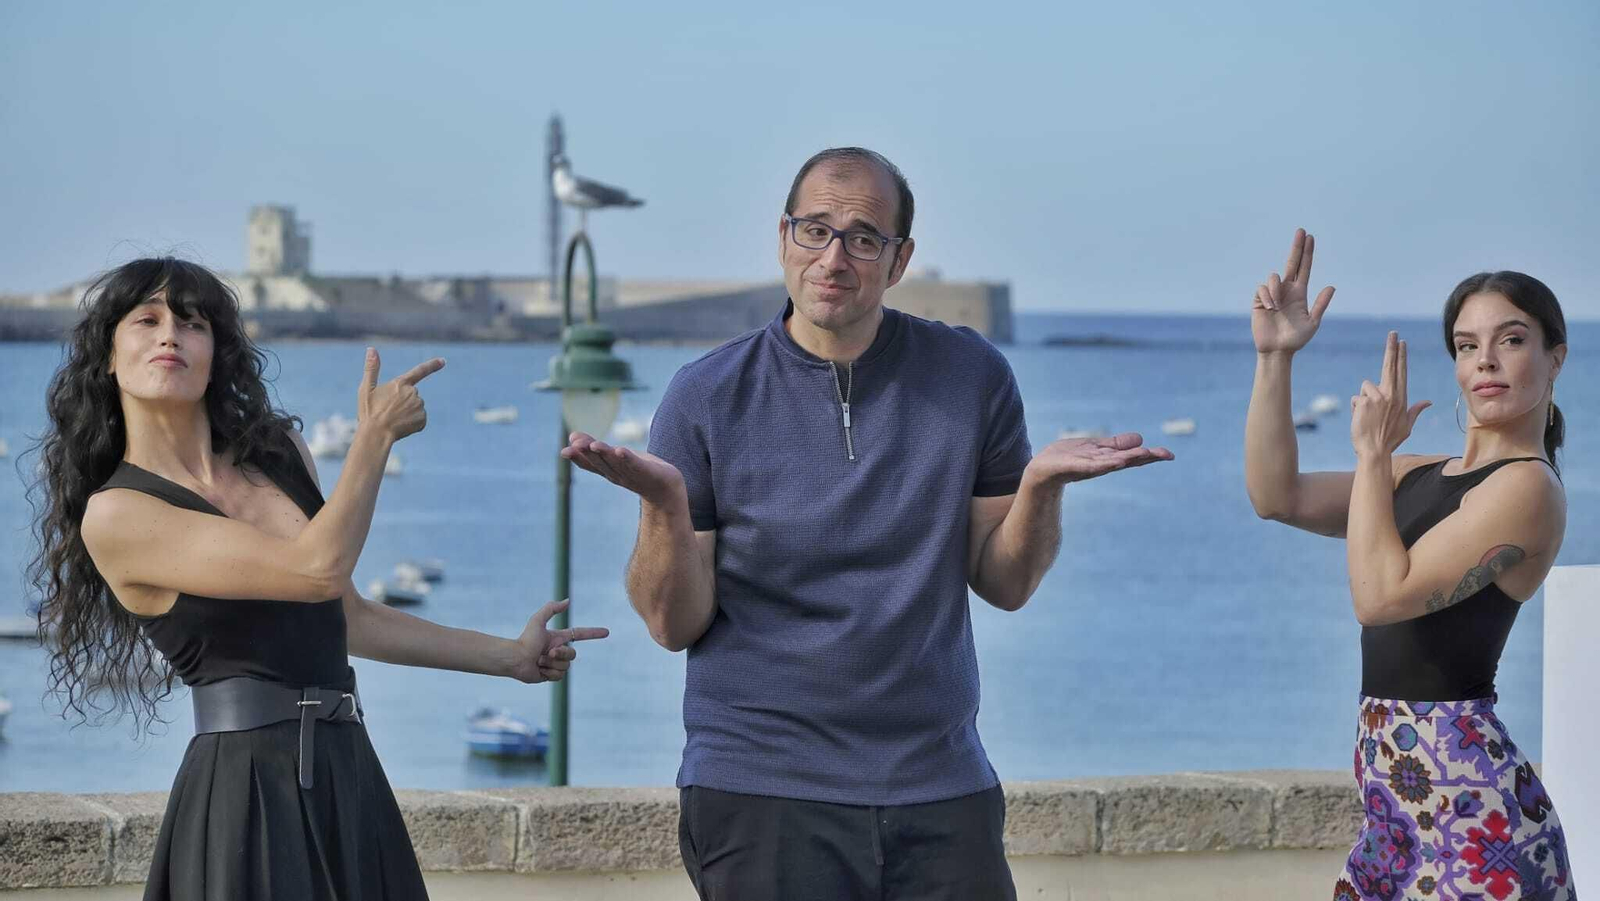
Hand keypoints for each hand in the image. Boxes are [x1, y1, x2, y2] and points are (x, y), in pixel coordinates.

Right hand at [357, 348, 444, 440]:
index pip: (419, 371)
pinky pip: (419, 419)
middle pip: (412, 395)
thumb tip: (371, 349)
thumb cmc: (369, 412)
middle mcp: (413, 393)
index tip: (444, 361)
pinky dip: (412, 422)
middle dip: (403, 401)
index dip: (432, 365)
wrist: (376, 434)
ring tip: (393, 419)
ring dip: (407, 412)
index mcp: (400, 383)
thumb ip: (371, 368)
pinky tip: (401, 426)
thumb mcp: (366, 388)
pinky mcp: (423, 419)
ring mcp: (419, 406)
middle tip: (387, 411)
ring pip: (416, 407)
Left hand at [509, 599, 609, 683]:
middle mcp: (559, 650)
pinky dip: (549, 672)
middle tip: (549, 652)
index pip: (579, 634)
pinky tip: (539, 669)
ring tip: (538, 660)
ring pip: (566, 666)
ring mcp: (555, 663)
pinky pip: (559, 676)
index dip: (593, 633)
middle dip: (562, 653)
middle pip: (573, 654)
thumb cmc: (525, 640)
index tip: (606, 632)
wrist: (515, 659)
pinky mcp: (551, 675)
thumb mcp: (538, 620)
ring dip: (552, 663)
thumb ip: (551, 608)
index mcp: (558, 638)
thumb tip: (568, 601)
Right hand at [560, 432, 686, 506]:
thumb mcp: (614, 458)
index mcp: (608, 471)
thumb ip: (594, 448)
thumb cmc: (638, 471)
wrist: (666, 489)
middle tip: (575, 444)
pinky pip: (637, 465)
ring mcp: (633, 475)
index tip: (564, 451)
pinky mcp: (649, 473)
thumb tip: (571, 435)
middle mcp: (617, 474)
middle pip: (600, 462)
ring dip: (605, 454)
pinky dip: (628, 459)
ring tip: (594, 444)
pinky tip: (621, 451)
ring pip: (616, 463)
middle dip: (587, 453)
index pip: (590, 464)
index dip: (577, 458)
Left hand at [1023, 432, 1173, 486]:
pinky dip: (1102, 463)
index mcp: (1107, 459)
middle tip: (1165, 455)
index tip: (1169, 455)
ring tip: (1145, 454)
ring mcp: (1086, 467)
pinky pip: (1089, 465)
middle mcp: (1100, 464)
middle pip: (1126, 460)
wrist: (1040, 472)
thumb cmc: (1067, 459)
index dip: (1150, 456)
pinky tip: (1115, 461)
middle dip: (1144, 457)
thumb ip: (1114, 445)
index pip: (1131, 456)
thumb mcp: (1093, 448)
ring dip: (1127, 459)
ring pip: (1110, 462)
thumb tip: (1140, 439)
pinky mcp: (1071, 467)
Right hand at [1252, 229, 1335, 354]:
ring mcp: (1272, 294)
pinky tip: (1269, 308)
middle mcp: (1286, 290)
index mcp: (1300, 293)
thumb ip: (1320, 305)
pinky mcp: (1259, 300)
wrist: (1277, 350)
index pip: (1304, 268)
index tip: (1309, 237)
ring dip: (1276, 290)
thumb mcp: (1312, 323)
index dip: (1307, 253)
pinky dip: (1267, 297)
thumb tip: (1331, 287)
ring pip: (1274, 277)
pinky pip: (1262, 289)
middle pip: (1292, 263)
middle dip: (1297, 247)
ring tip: (1277, 307)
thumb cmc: (1296, 339)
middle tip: (1301, 231)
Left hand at [1351, 332, 1430, 458]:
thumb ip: (1416, 410)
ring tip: (1368, 416)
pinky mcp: (1363, 401)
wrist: (1374, 451)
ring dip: (1363, 399)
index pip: (1401, 372)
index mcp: (1402, 399)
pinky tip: (1360, 419)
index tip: (1401, 343)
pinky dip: (1355, 408)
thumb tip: (1428, 401)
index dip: (1401, 356)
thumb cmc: (1390, 440)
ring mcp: (1377, 397)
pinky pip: (1355, 399)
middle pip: (1390, 366)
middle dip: (1392, 348)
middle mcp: (1391, 395)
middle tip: (1393, 333)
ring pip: (1365, 387)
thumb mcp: (1407, 425)